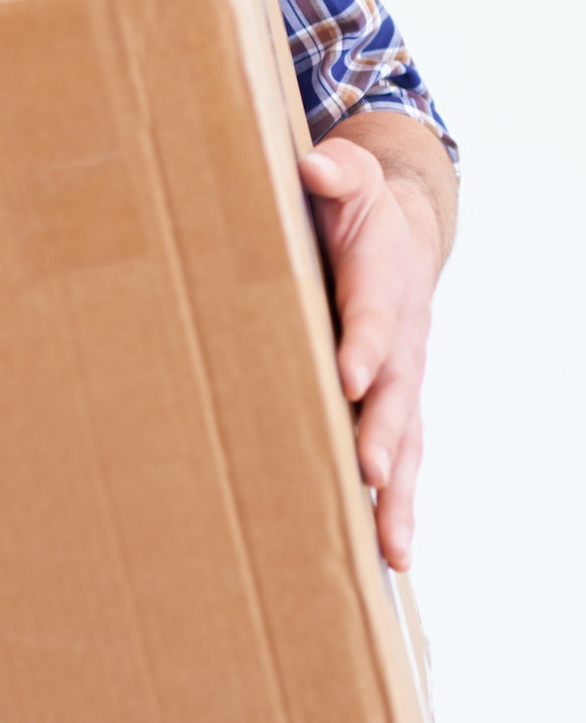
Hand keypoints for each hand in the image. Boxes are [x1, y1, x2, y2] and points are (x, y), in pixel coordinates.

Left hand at [298, 131, 444, 570]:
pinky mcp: (391, 409)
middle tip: (370, 471)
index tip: (350, 375)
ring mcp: (401, 382)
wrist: (399, 232)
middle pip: (398, 395)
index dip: (365, 344)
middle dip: (384, 434)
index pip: (374, 315)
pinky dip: (395, 507)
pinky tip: (386, 555)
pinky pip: (400, 463)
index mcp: (382, 285)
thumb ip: (336, 174)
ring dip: (399, 496)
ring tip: (392, 549)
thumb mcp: (347, 180)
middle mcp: (400, 344)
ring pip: (407, 445)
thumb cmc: (355, 207)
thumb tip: (315, 166)